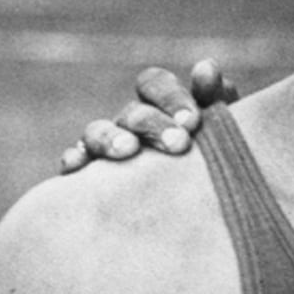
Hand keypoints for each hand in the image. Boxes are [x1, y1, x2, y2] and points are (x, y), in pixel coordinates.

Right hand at [60, 59, 235, 173]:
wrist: (191, 225)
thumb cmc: (209, 170)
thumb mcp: (221, 137)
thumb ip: (218, 102)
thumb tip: (207, 68)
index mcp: (159, 108)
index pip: (154, 84)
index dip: (171, 96)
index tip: (194, 120)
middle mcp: (129, 124)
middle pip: (132, 112)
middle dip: (154, 124)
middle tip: (180, 143)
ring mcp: (103, 148)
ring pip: (97, 132)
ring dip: (110, 138)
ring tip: (128, 150)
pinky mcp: (85, 178)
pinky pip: (73, 162)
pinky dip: (72, 160)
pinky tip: (77, 166)